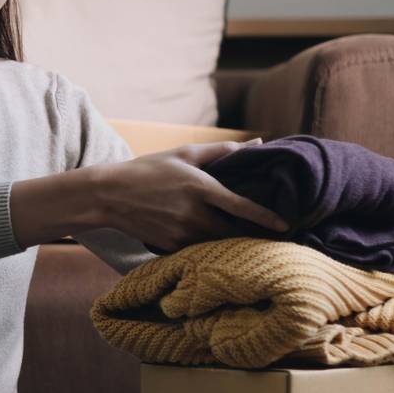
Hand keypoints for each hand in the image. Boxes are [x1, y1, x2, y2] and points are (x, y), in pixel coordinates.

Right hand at [89, 138, 289, 252]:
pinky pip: (198, 250)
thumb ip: (222, 150)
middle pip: (234, 232)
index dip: (266, 218)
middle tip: (265, 235)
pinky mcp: (171, 246)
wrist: (108, 196)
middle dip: (249, 234)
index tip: (285, 226)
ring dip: (229, 242)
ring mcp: (181, 233)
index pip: (241, 207)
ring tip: (241, 239)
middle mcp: (193, 213)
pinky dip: (207, 246)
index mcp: (200, 187)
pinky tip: (209, 241)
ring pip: (217, 243)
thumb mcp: (183, 154)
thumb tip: (258, 143)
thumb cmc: (148, 169)